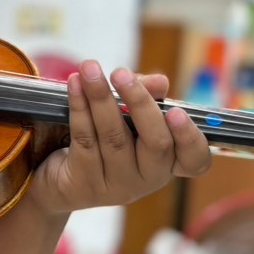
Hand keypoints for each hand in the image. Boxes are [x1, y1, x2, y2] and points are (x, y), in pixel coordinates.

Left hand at [27, 60, 211, 215]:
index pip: (195, 160)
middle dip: (138, 102)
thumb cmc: (104, 138)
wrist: (58, 178)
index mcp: (169, 161)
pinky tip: (75, 85)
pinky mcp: (86, 183)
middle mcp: (149, 178)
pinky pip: (85, 139)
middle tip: (120, 73)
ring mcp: (118, 184)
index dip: (190, 138)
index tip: (176, 112)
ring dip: (100, 97)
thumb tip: (160, 82)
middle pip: (156, 142)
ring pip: (114, 137)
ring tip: (89, 69)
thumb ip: (145, 96)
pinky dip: (79, 108)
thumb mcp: (127, 114)